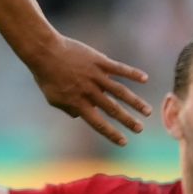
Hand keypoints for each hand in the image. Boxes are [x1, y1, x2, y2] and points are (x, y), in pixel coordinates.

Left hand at [25, 34, 150, 145]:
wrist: (44, 52)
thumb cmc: (46, 76)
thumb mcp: (53, 98)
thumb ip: (67, 109)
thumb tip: (78, 117)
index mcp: (78, 103)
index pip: (98, 123)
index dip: (111, 134)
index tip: (124, 142)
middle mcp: (90, 91)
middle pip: (113, 109)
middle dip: (128, 121)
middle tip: (140, 129)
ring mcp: (96, 76)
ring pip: (120, 92)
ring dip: (135, 102)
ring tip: (148, 111)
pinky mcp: (99, 61)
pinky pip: (119, 69)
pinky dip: (133, 74)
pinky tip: (145, 79)